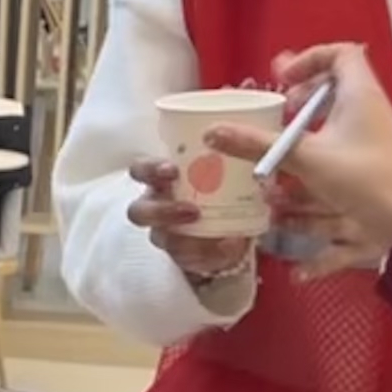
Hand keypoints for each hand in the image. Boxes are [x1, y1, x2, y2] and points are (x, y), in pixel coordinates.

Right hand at [124, 156, 257, 288]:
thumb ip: (241, 143)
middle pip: (138, 212)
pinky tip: (232, 244)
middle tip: (191, 210)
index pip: (141, 170)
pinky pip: (188, 259)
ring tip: (216, 236)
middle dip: (159, 211)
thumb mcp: (247, 160)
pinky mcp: (185, 256)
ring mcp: (169, 233)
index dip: (148, 170)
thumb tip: (219, 131)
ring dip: (184, 237)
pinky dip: (211, 253)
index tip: (173, 170)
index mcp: (166, 178)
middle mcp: (159, 205)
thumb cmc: (239, 182)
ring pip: (159, 238)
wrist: (252, 218)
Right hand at [214, 44, 391, 279]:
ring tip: (284, 137)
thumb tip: (212, 131)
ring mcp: (373, 134)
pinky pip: (343, 136)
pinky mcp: (372, 158)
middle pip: (337, 82)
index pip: (340, 54)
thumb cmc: (362, 179)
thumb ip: (257, 144)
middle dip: (303, 92)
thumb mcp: (305, 158)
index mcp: (360, 95)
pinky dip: (318, 142)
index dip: (309, 59)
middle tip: (280, 107)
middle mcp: (370, 108)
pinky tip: (298, 166)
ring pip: (338, 112)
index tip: (283, 79)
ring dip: (308, 120)